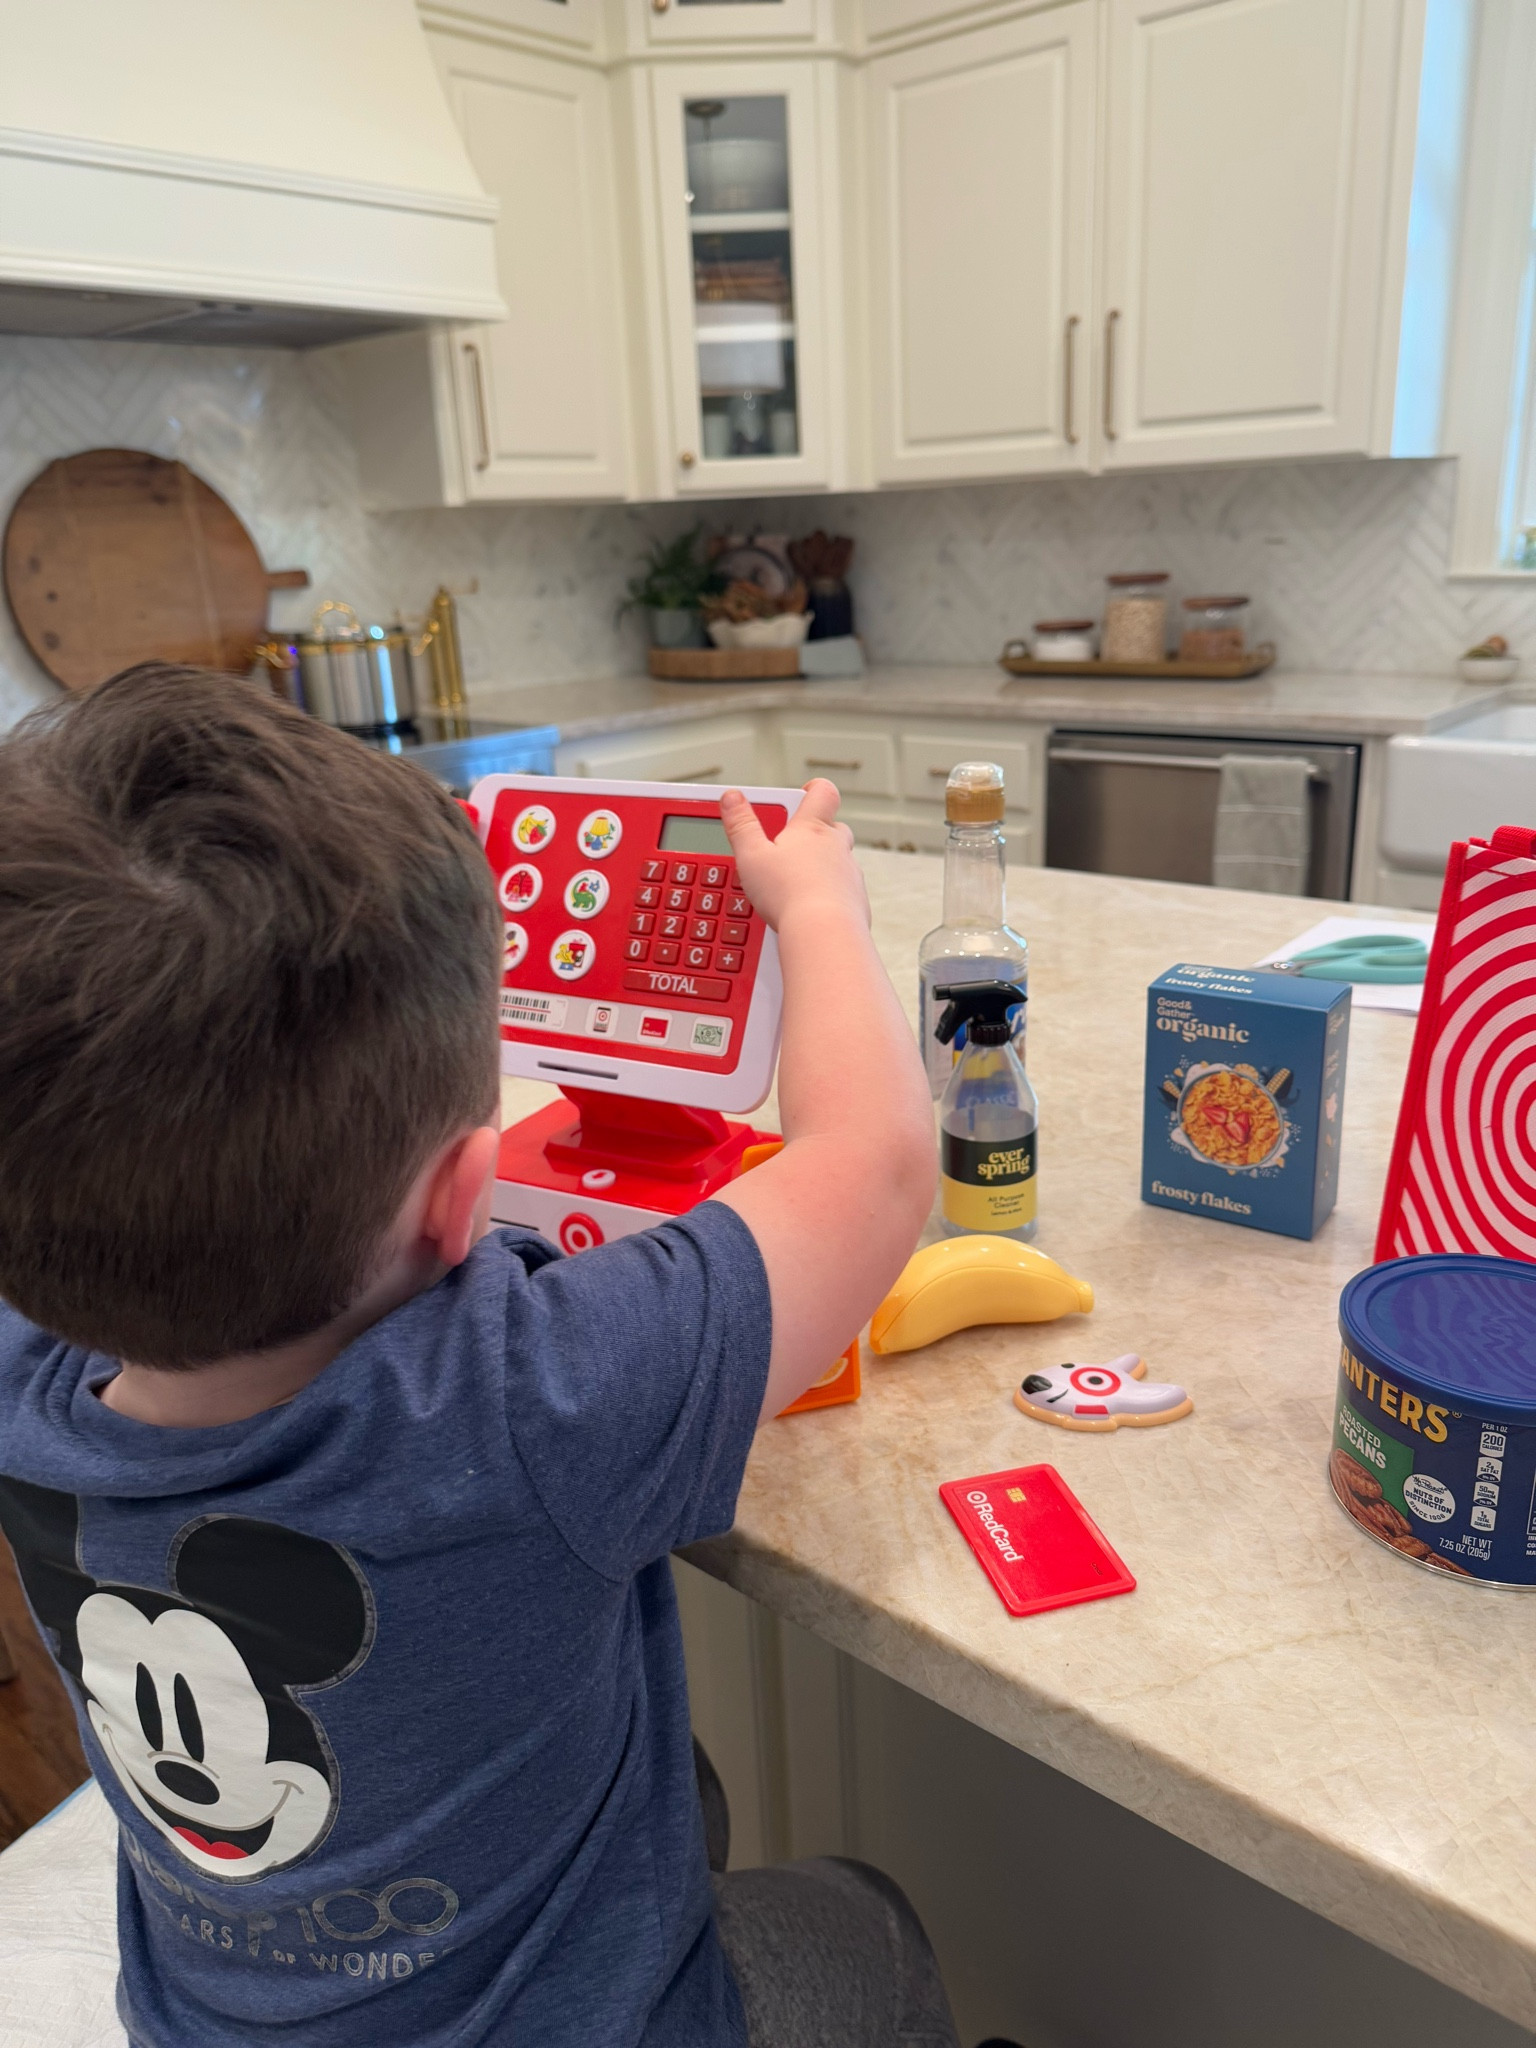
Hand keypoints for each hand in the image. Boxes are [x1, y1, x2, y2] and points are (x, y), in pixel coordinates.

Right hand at [719, 780, 866, 932]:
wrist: (823, 934)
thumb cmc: (789, 894)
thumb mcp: (751, 856)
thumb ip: (741, 825)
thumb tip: (733, 798)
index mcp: (812, 829)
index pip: (822, 793)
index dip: (813, 790)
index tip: (804, 793)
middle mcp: (837, 848)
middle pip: (831, 828)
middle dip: (812, 833)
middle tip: (787, 846)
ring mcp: (850, 876)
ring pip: (838, 862)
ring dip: (820, 867)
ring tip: (792, 884)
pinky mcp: (856, 902)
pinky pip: (842, 892)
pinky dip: (828, 896)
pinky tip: (808, 909)